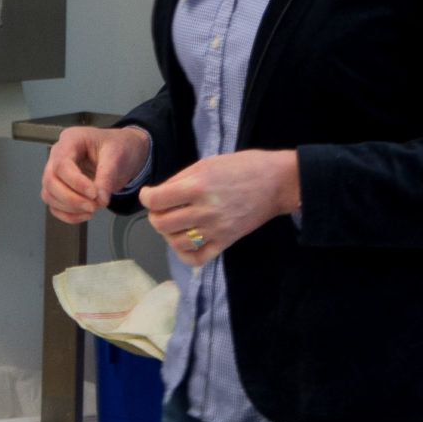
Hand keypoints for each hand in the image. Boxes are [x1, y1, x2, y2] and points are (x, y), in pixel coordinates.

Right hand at [41, 125, 150, 223]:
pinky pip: (55, 205)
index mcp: (71, 139)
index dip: (75, 182)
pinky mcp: (61, 188)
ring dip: (69, 208)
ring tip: (92, 209)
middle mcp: (59, 155)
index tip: (93, 193)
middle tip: (93, 205)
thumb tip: (100, 200)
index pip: (62, 164)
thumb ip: (107, 177)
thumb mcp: (117, 156)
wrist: (124, 152)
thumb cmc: (119, 146)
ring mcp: (57, 172)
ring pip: (49, 194)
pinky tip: (85, 214)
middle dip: (71, 198)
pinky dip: (68, 215)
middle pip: (50, 180)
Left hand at [140, 150, 300, 265]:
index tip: (149, 195)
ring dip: (168, 233)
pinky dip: (185, 254)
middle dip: (155, 215)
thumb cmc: (243, 166)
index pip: (156, 201)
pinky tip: (184, 243)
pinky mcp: (226, 241)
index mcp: (197, 186)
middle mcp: (204, 210)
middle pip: (161, 223)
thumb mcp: (207, 163)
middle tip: (160, 209)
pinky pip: (197, 258)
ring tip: (173, 223)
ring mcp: (215, 229)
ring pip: (175, 242)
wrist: (276, 183)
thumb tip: (160, 194)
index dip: (146, 197)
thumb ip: (181, 179)